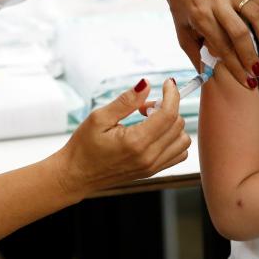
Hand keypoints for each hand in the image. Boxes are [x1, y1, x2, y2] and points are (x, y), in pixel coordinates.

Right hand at [56, 78, 190, 199]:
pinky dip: (174, 139)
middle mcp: (148, 156)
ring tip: (149, 121)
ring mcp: (152, 166)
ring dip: (172, 124)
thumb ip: (126, 101)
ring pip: (183, 140)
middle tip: (144, 106)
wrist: (76, 175)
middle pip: (178, 124)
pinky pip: (179, 153)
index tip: (167, 83)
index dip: (172, 95)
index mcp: (136, 142)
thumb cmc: (83, 146)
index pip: (169, 114)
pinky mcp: (152, 171)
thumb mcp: (99, 117)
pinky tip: (155, 133)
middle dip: (167, 107)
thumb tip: (147, 84)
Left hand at [157, 0, 258, 87]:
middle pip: (241, 32)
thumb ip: (195, 54)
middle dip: (253, 56)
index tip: (248, 81)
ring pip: (257, 15)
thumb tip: (210, 76)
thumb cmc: (182, 4)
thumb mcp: (181, 31)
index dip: (237, 67)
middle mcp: (217, 1)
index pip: (222, 46)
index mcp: (200, 15)